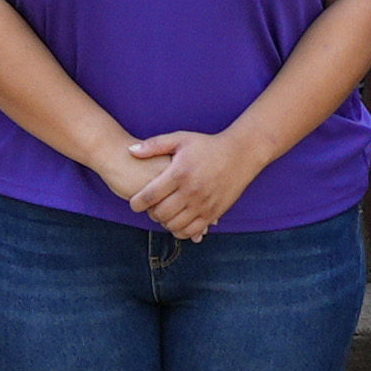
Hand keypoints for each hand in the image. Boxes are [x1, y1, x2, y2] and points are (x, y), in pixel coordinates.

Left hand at [117, 127, 273, 240]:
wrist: (240, 154)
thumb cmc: (207, 145)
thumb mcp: (180, 139)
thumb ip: (154, 146)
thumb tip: (130, 151)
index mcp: (179, 173)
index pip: (150, 195)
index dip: (137, 203)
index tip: (134, 203)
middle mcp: (191, 191)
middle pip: (160, 213)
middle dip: (150, 213)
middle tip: (149, 208)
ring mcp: (203, 204)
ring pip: (174, 225)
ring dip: (164, 222)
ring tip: (163, 213)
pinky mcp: (213, 213)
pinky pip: (191, 231)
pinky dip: (180, 230)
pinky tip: (178, 221)